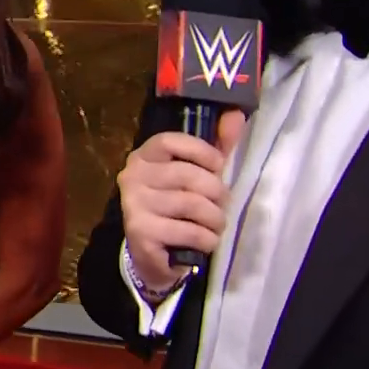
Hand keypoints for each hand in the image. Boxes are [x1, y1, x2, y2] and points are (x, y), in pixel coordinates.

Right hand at [116, 111, 247, 292]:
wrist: (153, 254)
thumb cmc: (178, 208)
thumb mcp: (197, 174)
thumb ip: (216, 146)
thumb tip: (236, 114)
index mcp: (144, 157)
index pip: (169, 141)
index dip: (201, 151)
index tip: (219, 166)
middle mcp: (132, 177)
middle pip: (187, 175)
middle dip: (217, 193)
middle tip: (221, 206)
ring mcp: (134, 206)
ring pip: (192, 205)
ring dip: (215, 220)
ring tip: (215, 226)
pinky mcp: (141, 234)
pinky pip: (189, 232)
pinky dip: (207, 240)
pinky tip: (205, 242)